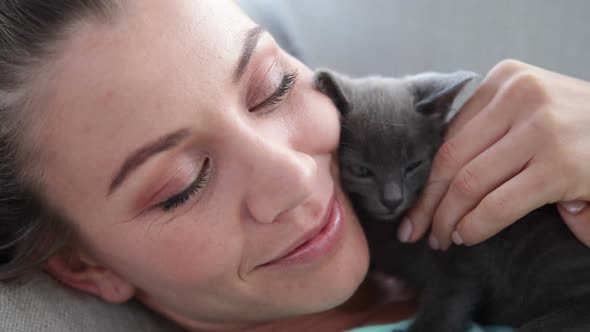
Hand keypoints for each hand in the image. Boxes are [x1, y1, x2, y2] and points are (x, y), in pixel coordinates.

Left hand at [397, 59, 589, 248]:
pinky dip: (475, 226)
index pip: (448, 136)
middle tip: (413, 230)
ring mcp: (541, 129)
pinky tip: (466, 237)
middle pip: (451, 159)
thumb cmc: (576, 126)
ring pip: (468, 183)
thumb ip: (485, 131)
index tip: (412, 205)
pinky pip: (498, 204)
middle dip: (426, 203)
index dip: (424, 176)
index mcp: (504, 80)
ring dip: (446, 219)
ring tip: (440, 238)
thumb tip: (435, 181)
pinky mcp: (560, 165)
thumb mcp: (527, 111)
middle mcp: (519, 96)